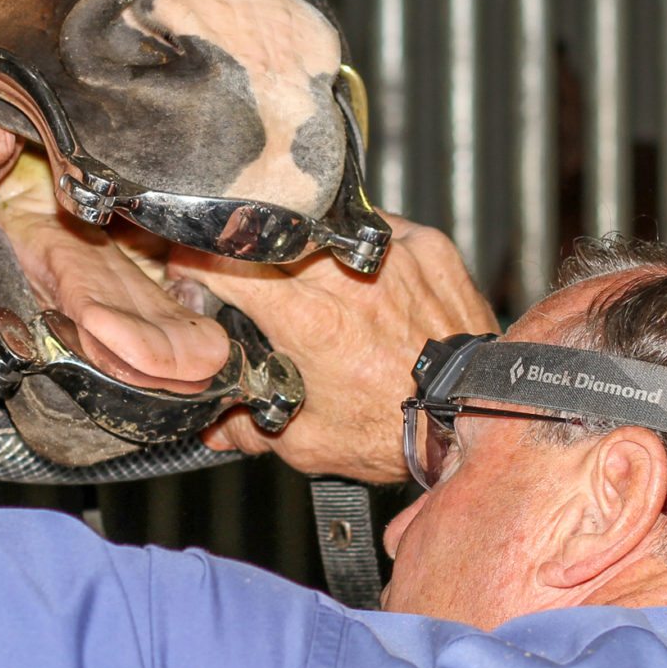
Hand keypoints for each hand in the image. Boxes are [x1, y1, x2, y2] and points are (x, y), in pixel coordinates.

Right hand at [167, 213, 497, 481]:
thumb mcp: (308, 441)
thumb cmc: (396, 431)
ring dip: (313, 247)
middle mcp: (344, 275)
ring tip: (323, 282)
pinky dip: (367, 248)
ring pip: (327, 226)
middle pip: (273, 235)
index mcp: (305, 317)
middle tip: (256, 276)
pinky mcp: (429, 246)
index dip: (197, 260)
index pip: (224, 262)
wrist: (476, 419)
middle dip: (255, 252)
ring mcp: (390, 253)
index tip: (191, 265)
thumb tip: (212, 424)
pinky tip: (369, 277)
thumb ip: (249, 426)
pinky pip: (381, 228)